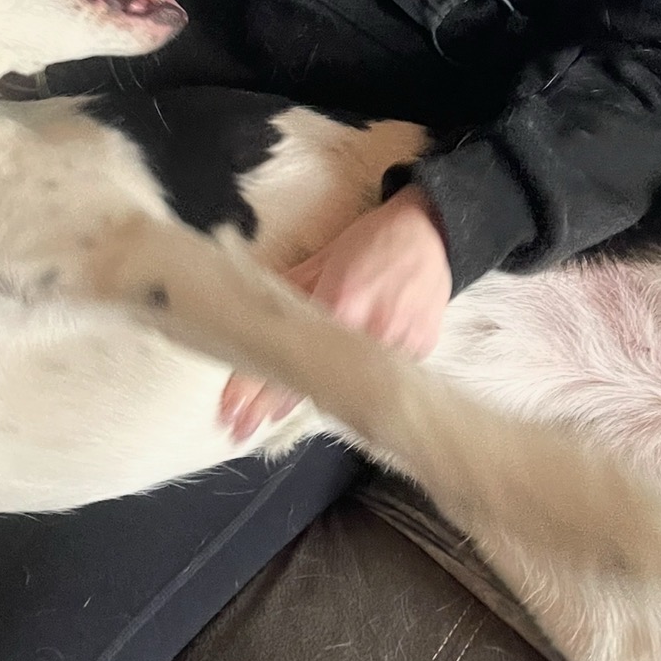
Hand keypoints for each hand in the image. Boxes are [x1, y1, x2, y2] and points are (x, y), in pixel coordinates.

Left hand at [218, 186, 452, 441]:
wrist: (430, 232)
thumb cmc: (370, 242)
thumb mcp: (322, 260)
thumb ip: (289, 291)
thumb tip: (247, 311)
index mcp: (341, 300)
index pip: (290, 352)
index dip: (256, 385)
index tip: (231, 409)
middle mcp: (370, 329)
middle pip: (312, 378)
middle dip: (270, 405)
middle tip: (239, 427)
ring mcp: (398, 345)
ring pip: (347, 386)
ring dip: (307, 400)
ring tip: (267, 421)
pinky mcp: (418, 353)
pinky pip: (379, 379)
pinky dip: (354, 387)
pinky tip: (327, 402)